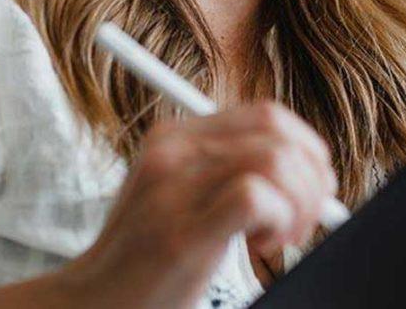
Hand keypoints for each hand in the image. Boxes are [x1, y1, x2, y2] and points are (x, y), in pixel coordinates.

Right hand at [58, 100, 337, 308]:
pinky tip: (260, 247)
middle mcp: (173, 151)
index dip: (306, 150)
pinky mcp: (181, 231)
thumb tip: (307, 172)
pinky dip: (279, 222)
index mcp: (175, 137)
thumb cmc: (147, 257)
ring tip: (277, 239)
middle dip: (312, 179)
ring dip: (299, 204)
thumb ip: (228, 173)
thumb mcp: (180, 196)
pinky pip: (257, 198)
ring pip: (276, 160)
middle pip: (278, 133)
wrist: (93, 302)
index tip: (312, 190)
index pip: (267, 115)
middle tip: (301, 222)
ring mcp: (173, 188)